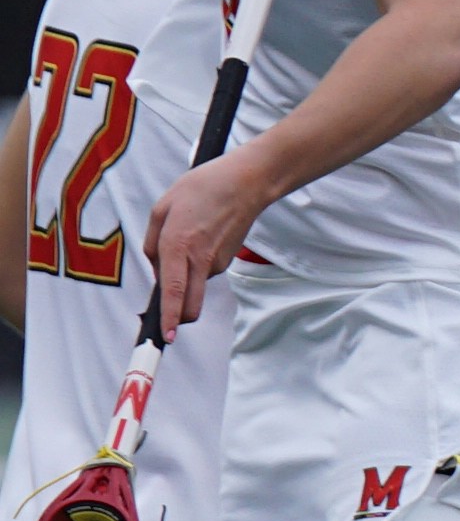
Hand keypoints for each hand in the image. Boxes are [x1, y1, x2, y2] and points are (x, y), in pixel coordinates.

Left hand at [150, 154, 261, 333]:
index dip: (169, 317)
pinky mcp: (226, 260)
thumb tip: (159, 271)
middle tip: (163, 318)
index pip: (173, 290)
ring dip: (182, 277)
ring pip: (192, 285)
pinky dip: (194, 265)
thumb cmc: (200, 190)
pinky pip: (202, 271)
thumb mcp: (161, 209)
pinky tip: (198, 238)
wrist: (245, 183)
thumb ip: (152, 244)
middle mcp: (198, 259)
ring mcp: (216, 262)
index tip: (166, 338)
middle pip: (190, 304)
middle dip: (178, 317)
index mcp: (177, 244)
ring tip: (183, 240)